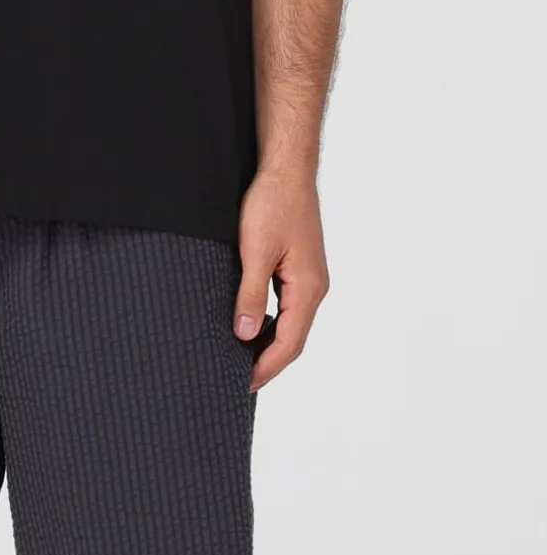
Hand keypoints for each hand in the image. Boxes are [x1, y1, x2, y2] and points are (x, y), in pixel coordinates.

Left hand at [234, 169, 329, 391]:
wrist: (286, 170)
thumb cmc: (273, 204)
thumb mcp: (255, 251)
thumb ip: (251, 294)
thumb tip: (246, 334)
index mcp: (308, 288)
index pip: (289, 343)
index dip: (267, 367)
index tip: (244, 384)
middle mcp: (314, 287)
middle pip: (293, 338)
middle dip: (269, 361)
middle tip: (239, 378)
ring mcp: (309, 276)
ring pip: (291, 321)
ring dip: (270, 342)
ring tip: (243, 357)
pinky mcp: (300, 265)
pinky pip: (288, 304)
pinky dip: (273, 321)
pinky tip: (254, 322)